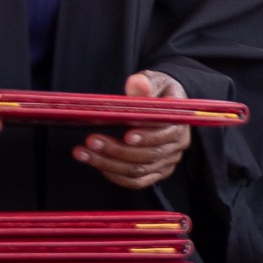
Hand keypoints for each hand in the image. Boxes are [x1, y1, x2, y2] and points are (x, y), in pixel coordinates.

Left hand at [74, 70, 192, 190]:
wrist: (165, 105)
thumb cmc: (157, 92)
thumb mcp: (154, 81)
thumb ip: (145, 83)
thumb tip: (137, 83)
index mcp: (179, 123)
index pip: (166, 134)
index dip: (147, 136)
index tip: (126, 134)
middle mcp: (176, 146)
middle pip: (148, 156)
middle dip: (117, 150)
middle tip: (91, 140)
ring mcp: (166, 162)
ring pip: (138, 170)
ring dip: (108, 164)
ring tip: (83, 153)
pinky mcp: (155, 172)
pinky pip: (135, 182)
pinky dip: (114, 176)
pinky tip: (95, 164)